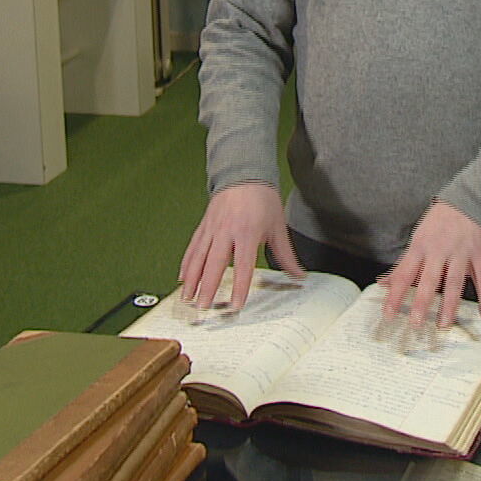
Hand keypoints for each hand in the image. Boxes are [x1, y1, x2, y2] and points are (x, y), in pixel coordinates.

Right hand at [177, 182, 303, 311]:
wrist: (244, 172)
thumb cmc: (263, 198)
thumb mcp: (277, 226)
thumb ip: (285, 254)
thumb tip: (298, 275)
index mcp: (246, 233)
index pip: (243, 267)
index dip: (239, 288)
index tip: (235, 305)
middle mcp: (226, 232)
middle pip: (214, 265)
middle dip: (207, 289)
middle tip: (202, 308)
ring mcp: (212, 229)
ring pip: (198, 258)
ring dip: (191, 280)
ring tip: (187, 299)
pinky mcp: (204, 226)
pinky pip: (193, 248)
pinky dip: (186, 264)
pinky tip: (182, 278)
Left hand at [381, 201, 480, 329]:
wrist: (471, 200)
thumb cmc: (440, 222)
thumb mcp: (418, 238)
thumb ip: (404, 264)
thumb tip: (384, 284)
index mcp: (421, 246)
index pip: (404, 274)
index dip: (395, 294)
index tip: (388, 314)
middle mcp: (440, 251)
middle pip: (430, 281)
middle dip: (422, 303)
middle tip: (416, 323)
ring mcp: (462, 253)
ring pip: (455, 283)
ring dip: (450, 306)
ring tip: (444, 324)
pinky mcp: (480, 255)